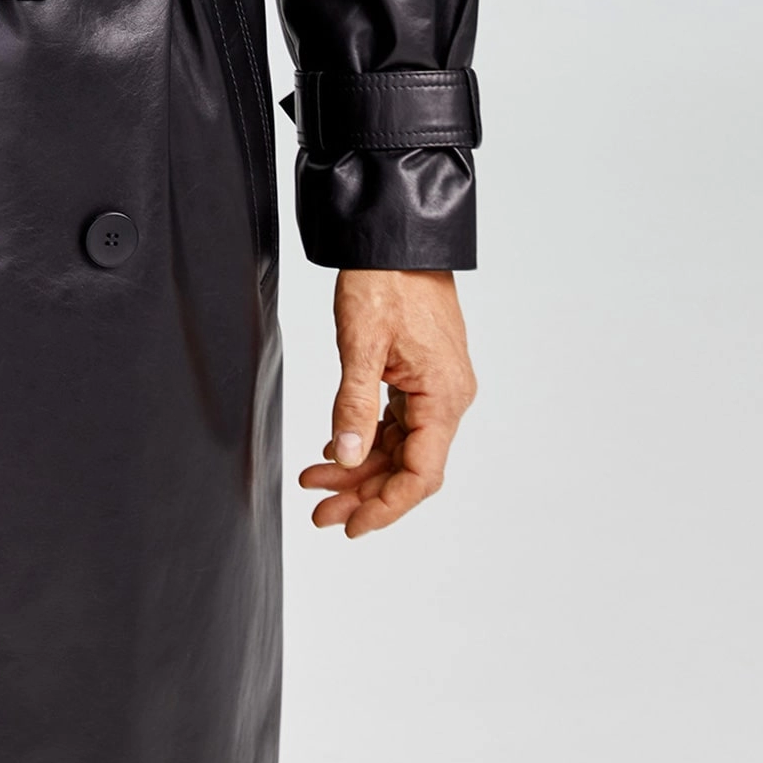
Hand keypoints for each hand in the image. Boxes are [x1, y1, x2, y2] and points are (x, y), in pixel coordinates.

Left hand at [298, 268, 475, 536]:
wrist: (396, 236)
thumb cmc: (385, 280)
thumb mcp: (361, 343)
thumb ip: (354, 405)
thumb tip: (347, 456)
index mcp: (443, 397)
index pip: (420, 474)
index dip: (386, 506)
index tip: (352, 526)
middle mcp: (447, 398)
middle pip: (408, 465)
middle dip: (363, 492)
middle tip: (320, 512)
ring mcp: (435, 386)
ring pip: (399, 445)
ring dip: (359, 466)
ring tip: (315, 482)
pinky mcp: (421, 373)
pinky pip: (396, 420)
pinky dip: (365, 436)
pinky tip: (334, 446)